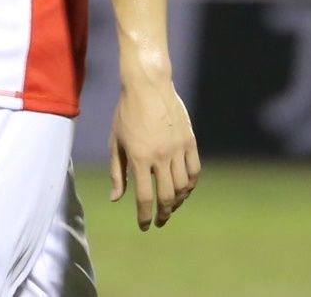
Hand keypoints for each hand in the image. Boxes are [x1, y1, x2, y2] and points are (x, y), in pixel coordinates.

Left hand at [108, 73, 199, 230]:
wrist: (148, 85)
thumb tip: (116, 199)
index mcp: (139, 157)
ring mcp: (177, 148)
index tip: (144, 226)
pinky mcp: (189, 140)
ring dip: (177, 201)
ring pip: (182, 186)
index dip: (145, 216)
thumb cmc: (126, 113)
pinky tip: (184, 189)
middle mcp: (160, 156)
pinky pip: (194, 170)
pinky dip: (190, 184)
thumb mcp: (116, 142)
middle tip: (159, 221)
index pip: (145, 197)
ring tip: (170, 206)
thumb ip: (116, 172)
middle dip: (162, 214)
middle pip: (166, 196)